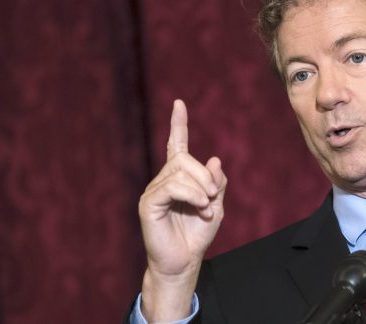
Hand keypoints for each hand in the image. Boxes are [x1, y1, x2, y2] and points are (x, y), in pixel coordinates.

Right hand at [138, 99, 226, 320]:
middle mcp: (163, 180)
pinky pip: (171, 187)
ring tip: (207, 207)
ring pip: (179, 172)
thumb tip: (214, 159)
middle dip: (204, 175)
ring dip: (200, 188)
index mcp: (178, 178)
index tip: (179, 103)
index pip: (176, 145)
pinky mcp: (149, 204)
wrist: (185, 261)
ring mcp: (154, 191)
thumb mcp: (216, 206)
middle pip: (183, 158)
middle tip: (213, 197)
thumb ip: (216, 183)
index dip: (178, 124)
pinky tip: (200, 206)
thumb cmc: (197, 235)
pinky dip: (190, 194)